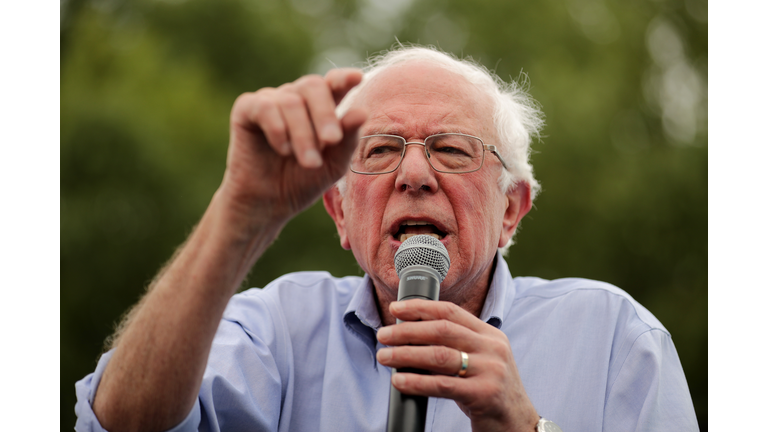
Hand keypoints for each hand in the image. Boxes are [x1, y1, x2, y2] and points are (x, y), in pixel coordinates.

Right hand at [221, 68, 366, 224]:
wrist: (268, 204)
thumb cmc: (303, 181)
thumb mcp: (333, 165)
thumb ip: (348, 140)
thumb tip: (362, 112)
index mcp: (320, 107)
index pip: (333, 83)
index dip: (344, 78)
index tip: (357, 78)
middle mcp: (295, 98)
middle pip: (313, 85)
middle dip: (325, 113)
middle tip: (331, 139)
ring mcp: (270, 100)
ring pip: (290, 101)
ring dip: (303, 133)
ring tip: (308, 161)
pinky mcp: (246, 109)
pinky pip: (265, 106)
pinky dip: (278, 129)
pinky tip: (283, 150)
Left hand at [376, 300, 539, 431]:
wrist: (517, 423)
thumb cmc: (489, 390)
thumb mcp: (480, 360)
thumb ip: (455, 346)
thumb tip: (409, 336)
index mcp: (490, 335)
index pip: (451, 312)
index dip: (420, 308)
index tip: (396, 309)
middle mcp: (492, 348)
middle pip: (441, 330)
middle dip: (407, 331)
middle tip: (383, 335)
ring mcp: (490, 370)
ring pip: (439, 355)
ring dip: (406, 354)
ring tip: (385, 356)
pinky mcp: (484, 394)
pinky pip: (443, 385)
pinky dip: (416, 382)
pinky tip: (399, 381)